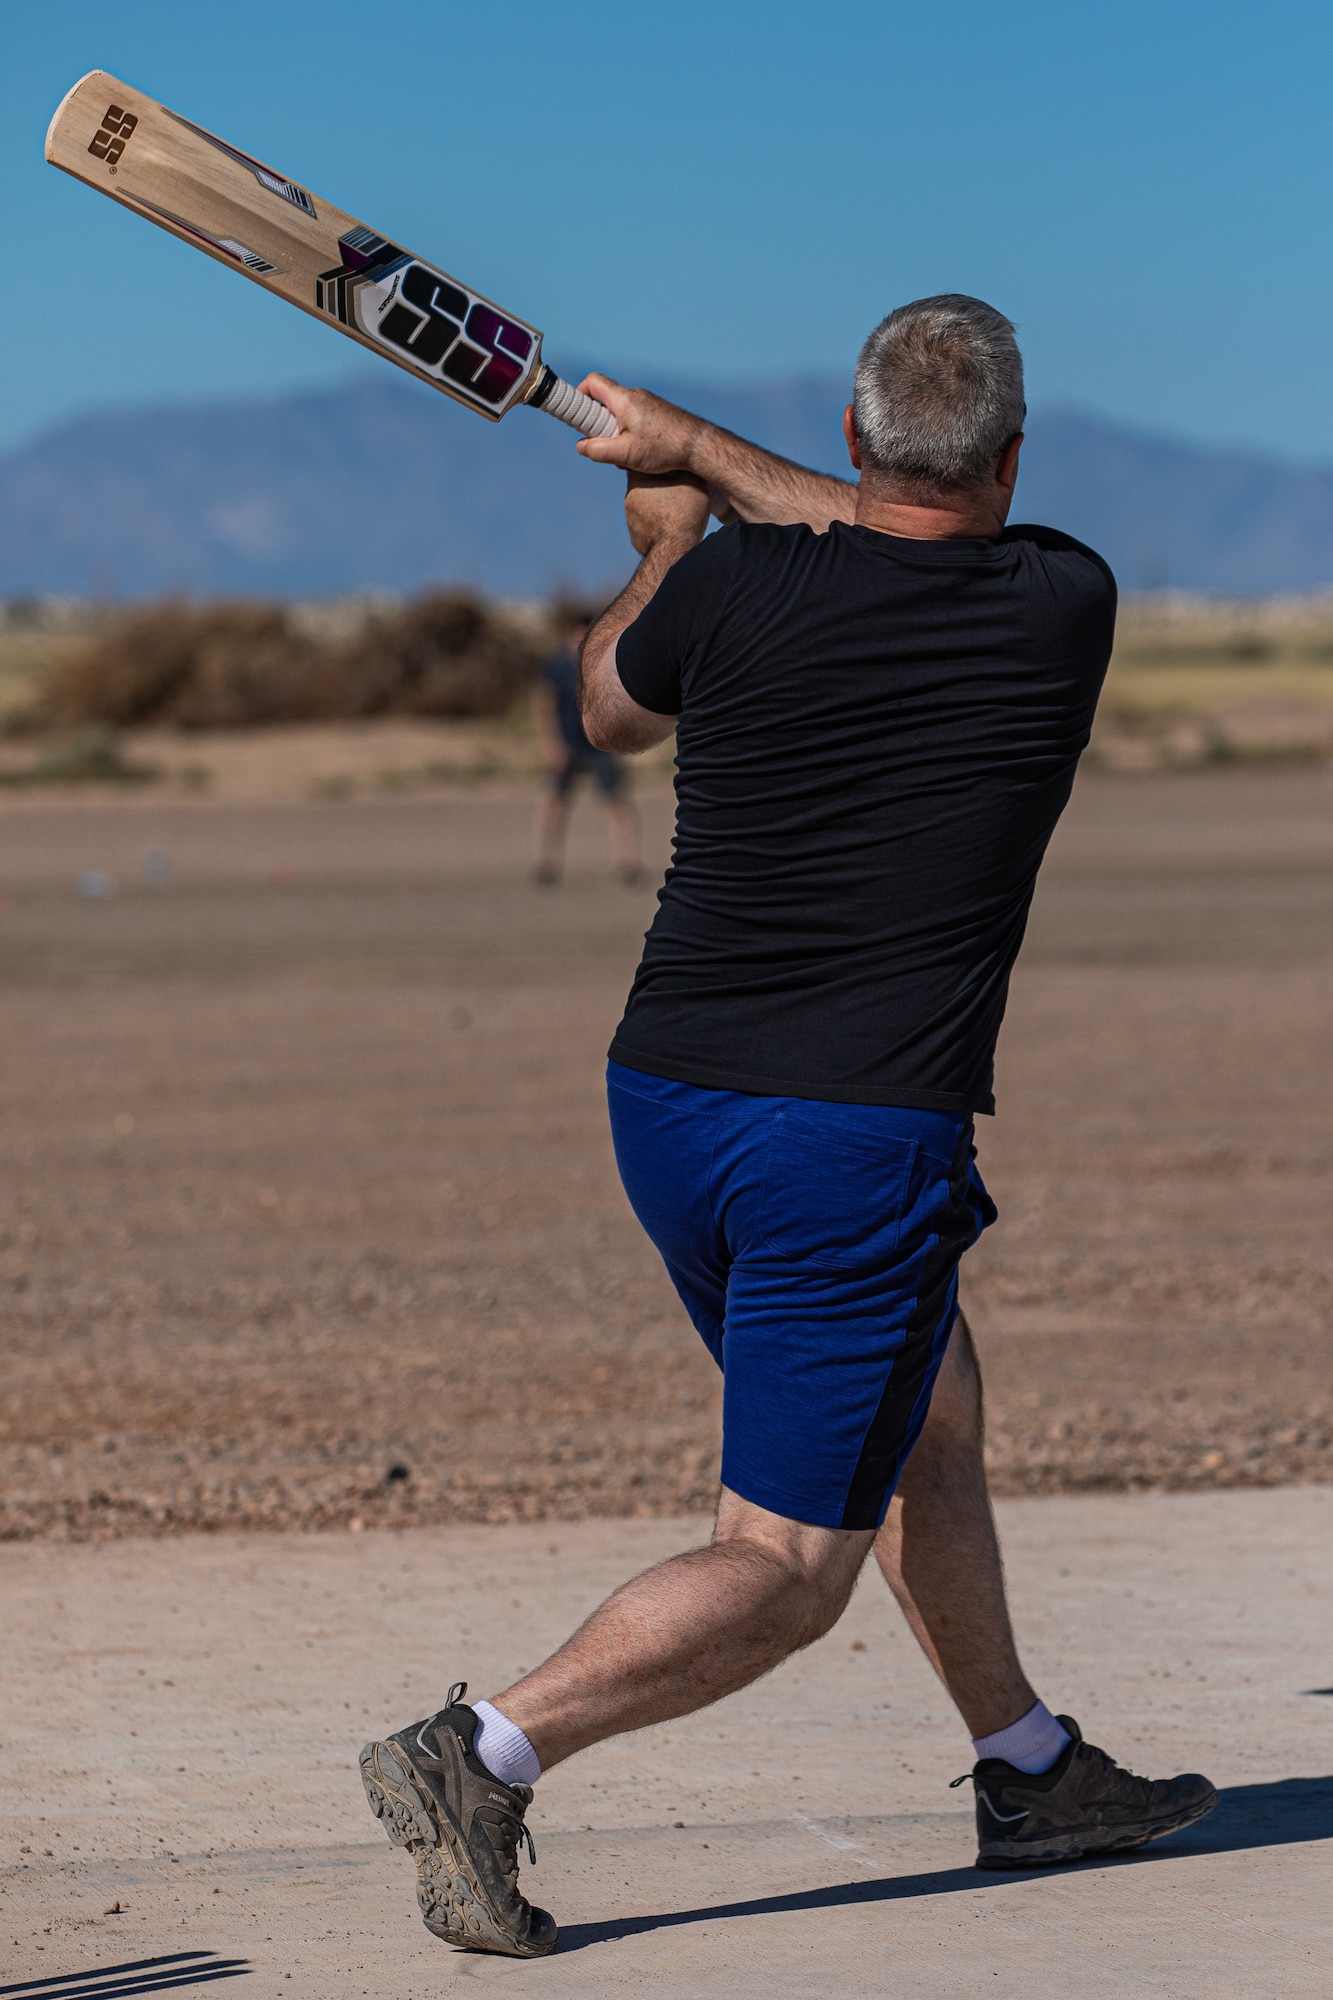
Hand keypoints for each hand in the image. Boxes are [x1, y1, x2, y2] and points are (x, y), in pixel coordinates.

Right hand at [576, 374, 706, 474]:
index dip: (579, 395)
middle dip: (596, 419)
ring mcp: (649, 402)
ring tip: (624, 451)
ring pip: (620, 409)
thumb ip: (598, 450)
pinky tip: (639, 451)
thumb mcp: (625, 454)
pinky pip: (635, 416)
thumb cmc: (665, 448)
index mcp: (624, 400)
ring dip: (614, 428)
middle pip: (605, 397)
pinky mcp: (658, 412)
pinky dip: (629, 430)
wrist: (700, 446)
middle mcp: (636, 395)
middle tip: (600, 440)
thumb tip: (581, 446)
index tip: (577, 415)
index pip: (593, 382)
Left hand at [623, 470, 710, 556]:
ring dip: (660, 508)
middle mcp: (629, 500)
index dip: (660, 464)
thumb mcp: (693, 482)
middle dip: (661, 487)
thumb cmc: (683, 514)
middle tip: (679, 490)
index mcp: (637, 482)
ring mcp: (631, 522)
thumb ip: (687, 468)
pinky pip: (648, 527)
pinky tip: (672, 528)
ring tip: (678, 512)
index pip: (644, 465)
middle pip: (646, 486)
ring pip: (647, 508)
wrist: (674, 552)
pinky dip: (658, 526)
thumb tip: (690, 461)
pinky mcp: (636, 539)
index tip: (672, 467)